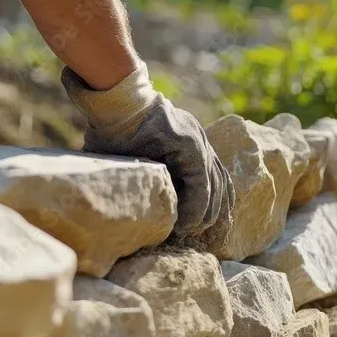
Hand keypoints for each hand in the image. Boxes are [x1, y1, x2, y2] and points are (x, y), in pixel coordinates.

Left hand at [61, 62, 234, 237]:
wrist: (118, 102)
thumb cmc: (115, 131)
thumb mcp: (121, 162)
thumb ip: (134, 187)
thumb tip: (139, 222)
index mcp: (187, 144)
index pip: (201, 188)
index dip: (193, 214)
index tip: (179, 230)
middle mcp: (200, 140)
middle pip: (216, 186)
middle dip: (202, 215)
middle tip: (184, 235)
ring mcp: (202, 140)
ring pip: (221, 180)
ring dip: (212, 207)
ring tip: (197, 229)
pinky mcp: (198, 143)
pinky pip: (217, 171)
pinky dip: (218, 193)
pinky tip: (215, 213)